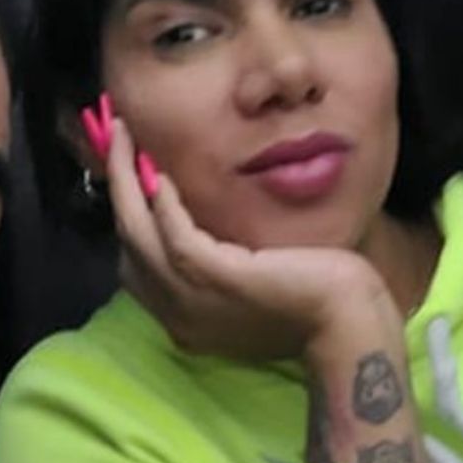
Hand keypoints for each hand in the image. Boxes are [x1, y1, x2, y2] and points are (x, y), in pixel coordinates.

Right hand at [105, 118, 401, 360]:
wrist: (347, 326)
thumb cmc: (315, 307)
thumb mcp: (255, 290)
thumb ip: (223, 270)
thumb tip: (212, 234)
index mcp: (184, 320)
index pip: (135, 266)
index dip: (126, 216)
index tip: (127, 175)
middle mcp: (175, 313)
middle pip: (126, 243)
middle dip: (115, 187)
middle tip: (115, 139)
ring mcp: (190, 298)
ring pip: (137, 231)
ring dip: (125, 177)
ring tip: (125, 136)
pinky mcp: (213, 275)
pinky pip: (171, 232)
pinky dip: (159, 200)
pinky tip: (159, 171)